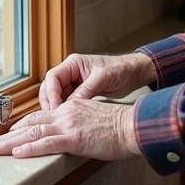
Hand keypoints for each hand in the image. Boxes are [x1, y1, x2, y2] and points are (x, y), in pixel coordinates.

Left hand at [0, 99, 140, 160]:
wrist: (135, 125)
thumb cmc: (122, 126)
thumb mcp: (97, 118)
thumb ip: (82, 123)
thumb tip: (77, 134)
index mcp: (71, 108)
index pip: (40, 115)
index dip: (21, 125)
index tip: (8, 133)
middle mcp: (66, 113)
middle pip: (30, 123)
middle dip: (7, 135)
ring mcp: (69, 125)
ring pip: (32, 132)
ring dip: (9, 143)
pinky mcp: (75, 138)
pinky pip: (47, 143)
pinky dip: (29, 148)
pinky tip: (16, 153)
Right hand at [39, 52, 155, 110]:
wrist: (134, 74)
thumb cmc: (121, 70)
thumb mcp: (104, 78)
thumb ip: (86, 90)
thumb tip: (70, 105)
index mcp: (74, 63)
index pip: (53, 77)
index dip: (51, 94)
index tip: (56, 108)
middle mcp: (71, 72)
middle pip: (51, 87)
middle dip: (50, 102)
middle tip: (53, 117)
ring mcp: (75, 82)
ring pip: (57, 96)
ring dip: (56, 108)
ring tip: (59, 121)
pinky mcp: (80, 92)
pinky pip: (67, 101)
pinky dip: (65, 110)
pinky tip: (68, 120)